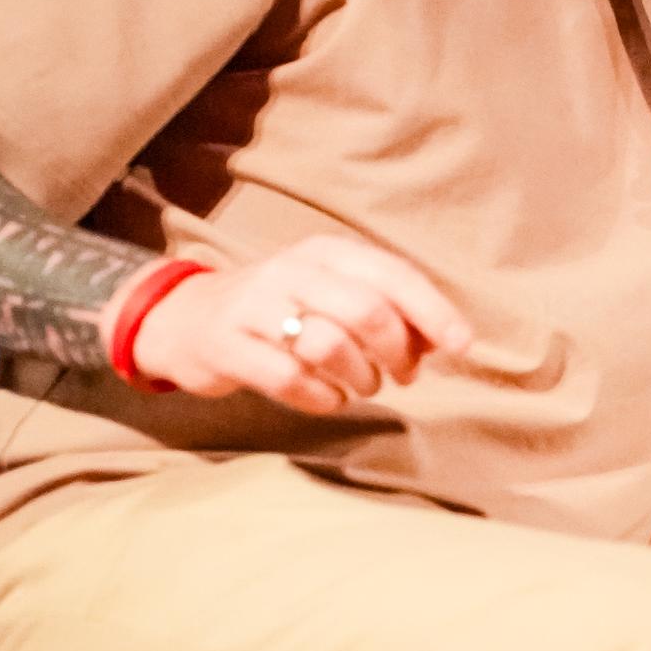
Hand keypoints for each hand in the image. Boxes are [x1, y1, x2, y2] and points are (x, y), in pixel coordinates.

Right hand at [127, 235, 473, 414]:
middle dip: (398, 352)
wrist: (186, 320)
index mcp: (327, 252)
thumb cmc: (281, 310)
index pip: (394, 274)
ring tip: (363, 386)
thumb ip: (388, 309)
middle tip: (404, 376)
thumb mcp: (333, 293)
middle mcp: (292, 270)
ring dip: (362, 377)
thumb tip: (445, 339)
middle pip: (367, 310)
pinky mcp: (228, 346)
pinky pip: (291, 379)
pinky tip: (328, 397)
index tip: (463, 346)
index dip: (434, 312)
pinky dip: (323, 398)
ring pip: (329, 344)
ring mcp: (255, 307)